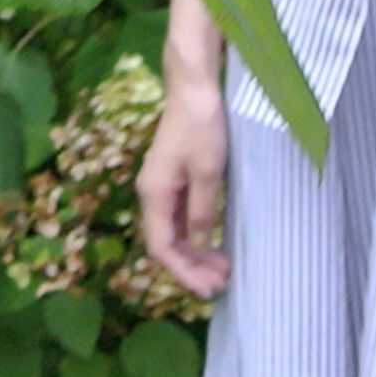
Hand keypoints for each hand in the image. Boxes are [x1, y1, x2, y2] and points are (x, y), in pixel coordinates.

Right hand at [137, 73, 232, 300]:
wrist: (194, 88)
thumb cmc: (202, 126)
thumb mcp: (208, 171)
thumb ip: (202, 211)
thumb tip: (198, 246)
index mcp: (154, 194)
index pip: (161, 248)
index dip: (183, 272)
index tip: (209, 289)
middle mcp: (152, 194)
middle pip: (166, 243)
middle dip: (191, 267)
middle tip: (222, 283)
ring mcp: (162, 186)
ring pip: (175, 232)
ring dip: (196, 253)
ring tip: (223, 268)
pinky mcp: (174, 178)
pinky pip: (181, 217)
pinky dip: (197, 234)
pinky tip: (215, 242)